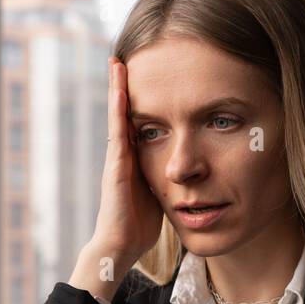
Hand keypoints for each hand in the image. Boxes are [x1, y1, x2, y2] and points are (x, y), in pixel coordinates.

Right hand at [86, 58, 165, 274]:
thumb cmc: (140, 225)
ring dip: (116, 88)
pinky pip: (118, 131)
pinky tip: (120, 88)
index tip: (145, 75)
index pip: (137, 122)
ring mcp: (117, 159)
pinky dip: (118, 108)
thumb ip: (168, 176)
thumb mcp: (160, 193)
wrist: (121, 246)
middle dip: (123, 85)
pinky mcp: (116, 166)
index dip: (140, 100)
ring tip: (117, 62)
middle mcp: (123, 155)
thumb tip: (188, 170)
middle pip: (124, 112)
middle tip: (123, 57)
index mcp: (135, 160)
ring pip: (117, 116)